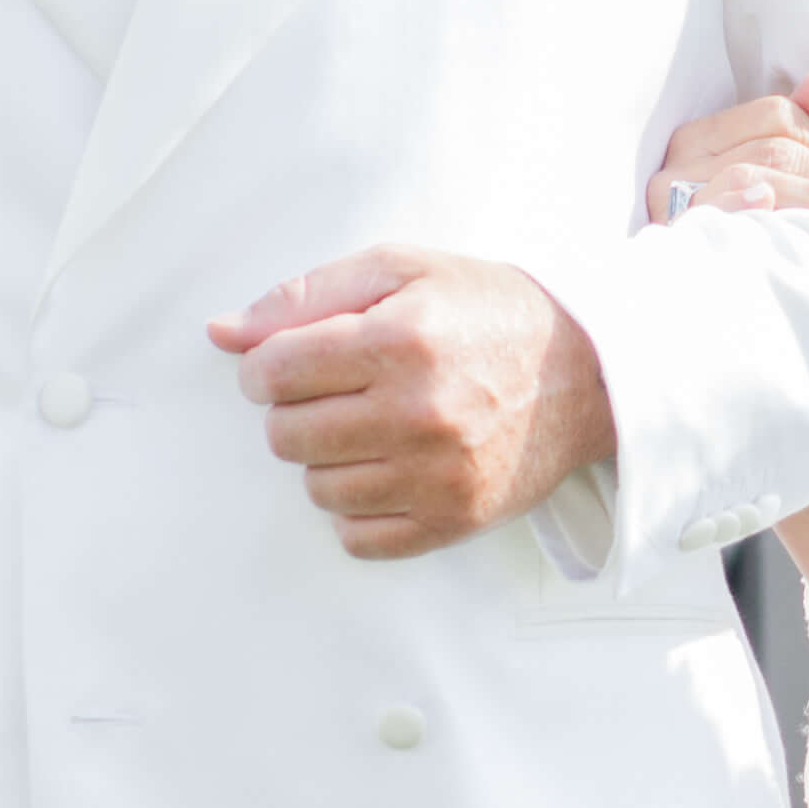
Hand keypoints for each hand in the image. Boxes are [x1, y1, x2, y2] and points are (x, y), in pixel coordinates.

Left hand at [215, 244, 614, 558]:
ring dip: (326, 458)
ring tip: (366, 427)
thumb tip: (222, 333)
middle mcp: (419, 412)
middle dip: (294, 410)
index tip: (286, 362)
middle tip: (334, 392)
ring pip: (317, 489)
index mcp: (402, 340)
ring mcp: (437, 475)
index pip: (274, 371)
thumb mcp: (403, 271)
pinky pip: (356, 537)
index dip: (264, 366)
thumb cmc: (485, 312)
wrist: (587, 372)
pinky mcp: (451, 521)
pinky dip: (357, 507)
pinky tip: (384, 468)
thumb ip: (306, 296)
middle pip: (286, 436)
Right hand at [648, 57, 808, 228]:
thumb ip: (804, 129)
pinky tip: (768, 203)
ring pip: (753, 173)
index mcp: (706, 136)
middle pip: (774, 148)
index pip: (778, 117)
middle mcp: (683, 156)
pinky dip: (739, 201)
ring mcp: (670, 195)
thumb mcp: (768, 180)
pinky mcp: (669, 231)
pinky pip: (708, 208)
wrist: (670, 303)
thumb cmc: (730, 233)